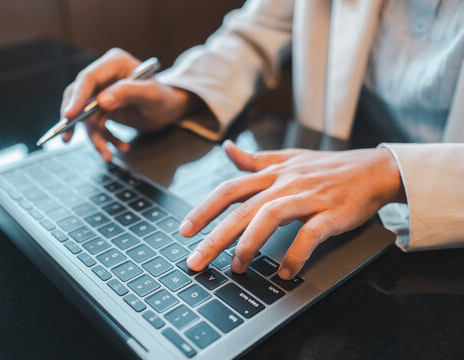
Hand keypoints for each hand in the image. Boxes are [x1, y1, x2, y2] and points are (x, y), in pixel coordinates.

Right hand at [60, 48, 196, 160]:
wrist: (170, 109)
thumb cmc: (165, 98)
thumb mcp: (151, 95)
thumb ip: (128, 93)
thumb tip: (102, 101)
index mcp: (115, 63)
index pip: (89, 78)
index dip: (77, 97)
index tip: (69, 116)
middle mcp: (104, 76)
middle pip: (79, 96)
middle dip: (74, 120)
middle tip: (67, 138)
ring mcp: (102, 92)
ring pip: (86, 116)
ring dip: (95, 137)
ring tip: (107, 155)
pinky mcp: (102, 108)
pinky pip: (95, 126)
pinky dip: (105, 139)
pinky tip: (120, 147)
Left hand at [181, 140, 404, 278]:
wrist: (374, 170)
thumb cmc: (328, 168)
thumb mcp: (289, 159)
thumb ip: (255, 159)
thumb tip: (227, 149)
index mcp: (272, 173)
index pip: (229, 189)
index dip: (204, 209)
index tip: (184, 231)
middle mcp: (285, 183)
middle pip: (242, 209)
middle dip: (214, 237)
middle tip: (195, 261)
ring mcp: (309, 197)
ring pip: (269, 217)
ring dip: (249, 245)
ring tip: (237, 268)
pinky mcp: (332, 213)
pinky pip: (310, 235)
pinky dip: (295, 254)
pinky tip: (285, 271)